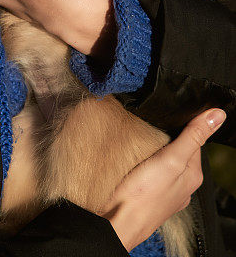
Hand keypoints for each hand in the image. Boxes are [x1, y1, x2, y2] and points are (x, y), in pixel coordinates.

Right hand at [101, 107, 226, 250]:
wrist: (117, 222)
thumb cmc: (143, 195)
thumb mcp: (171, 159)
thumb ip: (193, 137)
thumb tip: (217, 115)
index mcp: (192, 175)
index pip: (195, 140)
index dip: (184, 123)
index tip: (170, 113)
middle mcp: (182, 185)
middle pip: (180, 150)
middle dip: (168, 136)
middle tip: (153, 124)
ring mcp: (165, 191)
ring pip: (166, 161)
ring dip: (157, 149)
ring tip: (144, 139)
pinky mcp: (149, 194)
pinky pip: (153, 172)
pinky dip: (148, 162)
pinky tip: (138, 159)